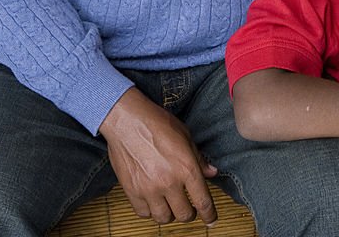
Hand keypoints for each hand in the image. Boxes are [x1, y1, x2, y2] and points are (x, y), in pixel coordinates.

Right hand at [99, 87, 217, 224]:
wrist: (126, 119)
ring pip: (164, 218)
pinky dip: (150, 210)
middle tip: (188, 207)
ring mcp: (149, 189)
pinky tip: (152, 199)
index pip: (203, 201)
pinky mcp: (132, 191)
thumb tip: (211, 172)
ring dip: (169, 213)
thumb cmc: (156, 122)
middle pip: (184, 215)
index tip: (211, 219)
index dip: (209, 214)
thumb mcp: (184, 135)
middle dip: (189, 213)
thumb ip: (198, 158)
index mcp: (186, 168)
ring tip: (169, 203)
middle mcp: (169, 182)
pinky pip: (144, 213)